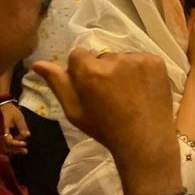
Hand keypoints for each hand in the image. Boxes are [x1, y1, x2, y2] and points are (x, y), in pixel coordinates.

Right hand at [0, 102, 29, 154]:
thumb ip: (22, 126)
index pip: (8, 140)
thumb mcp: (18, 117)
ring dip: (14, 149)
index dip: (16, 143)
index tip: (24, 144)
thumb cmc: (11, 111)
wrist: (2, 106)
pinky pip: (4, 143)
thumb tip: (28, 135)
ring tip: (24, 151)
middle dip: (16, 149)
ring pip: (4, 146)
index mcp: (1, 129)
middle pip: (5, 146)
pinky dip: (11, 146)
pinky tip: (18, 148)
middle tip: (25, 151)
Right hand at [32, 49, 175, 173]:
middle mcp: (114, 59)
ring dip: (122, 69)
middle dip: (102, 70)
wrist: (145, 140)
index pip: (78, 54)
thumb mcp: (75, 111)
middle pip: (102, 56)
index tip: (89, 86)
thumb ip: (58, 83)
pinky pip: (141, 59)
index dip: (81, 70)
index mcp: (90, 71)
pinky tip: (141, 89)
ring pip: (122, 57)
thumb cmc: (105, 129)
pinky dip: (140, 70)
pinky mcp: (156, 61)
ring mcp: (138, 58)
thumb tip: (37, 63)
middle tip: (110, 94)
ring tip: (127, 93)